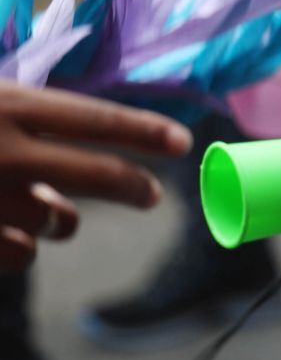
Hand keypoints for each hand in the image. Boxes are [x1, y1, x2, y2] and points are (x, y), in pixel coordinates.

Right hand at [0, 83, 191, 270]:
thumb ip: (28, 115)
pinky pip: (22, 252)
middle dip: (134, 186)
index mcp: (11, 106)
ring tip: (39, 202)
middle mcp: (4, 152)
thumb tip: (87, 131)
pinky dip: (20, 242)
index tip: (183, 142)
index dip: (146, 132)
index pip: (97, 119)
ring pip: (57, 220)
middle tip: (153, 195)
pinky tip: (4, 227)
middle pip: (96, 174)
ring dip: (59, 217)